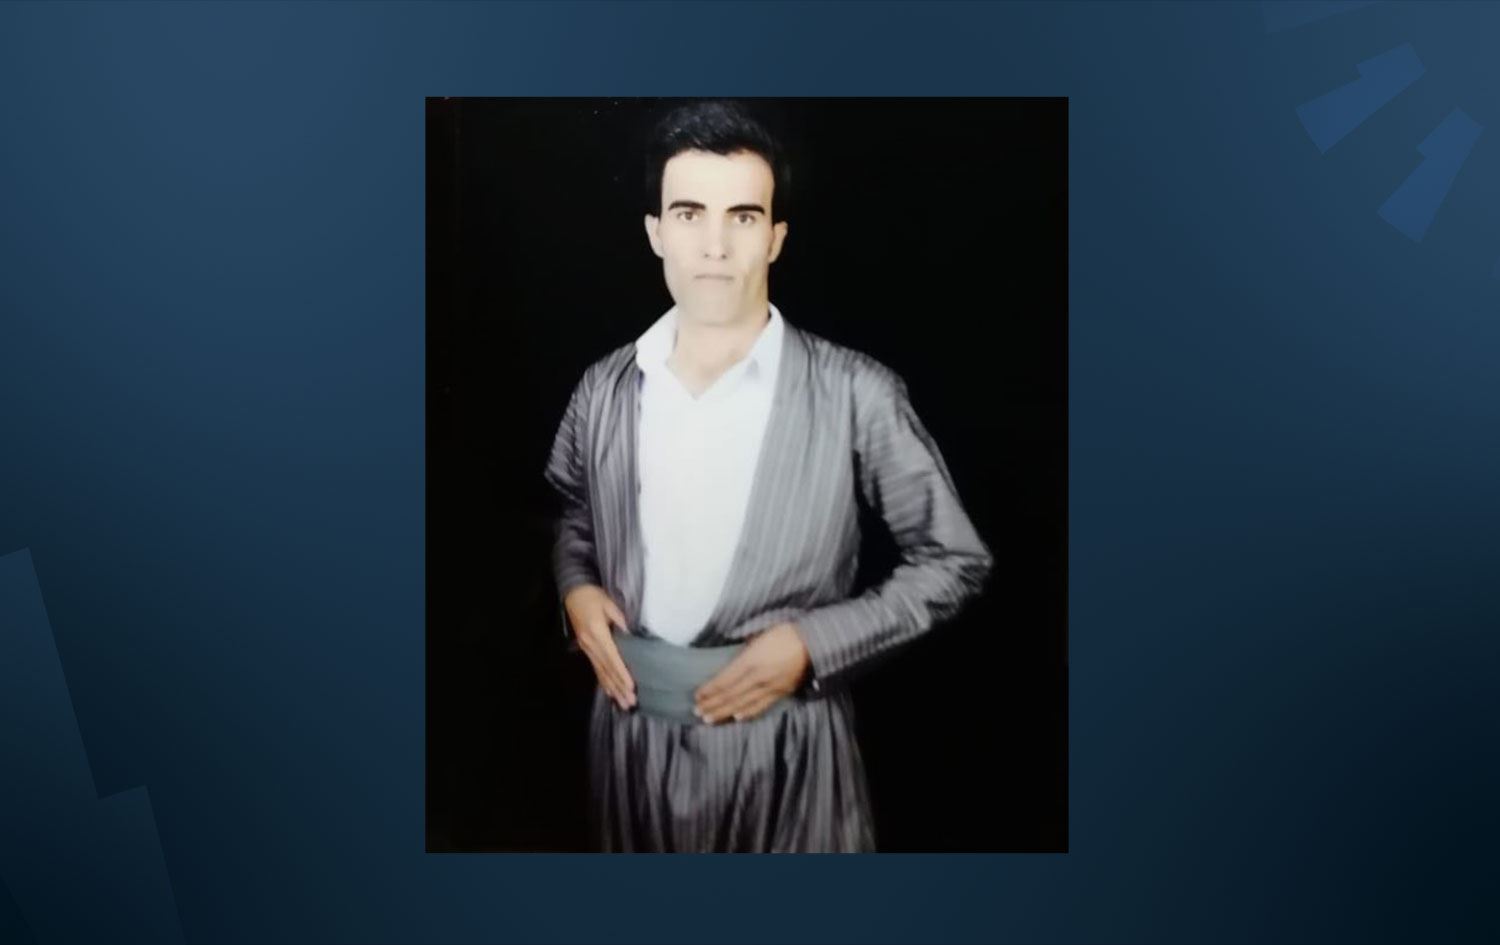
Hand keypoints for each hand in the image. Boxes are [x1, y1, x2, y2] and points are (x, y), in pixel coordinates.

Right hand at [563, 584, 634, 709]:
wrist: (573, 592)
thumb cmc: (593, 596)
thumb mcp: (609, 603)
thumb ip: (620, 620)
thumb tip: (631, 636)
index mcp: (597, 633)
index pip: (612, 658)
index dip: (621, 674)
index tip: (631, 687)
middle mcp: (590, 644)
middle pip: (606, 670)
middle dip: (619, 687)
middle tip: (630, 703)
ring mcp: (586, 648)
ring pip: (601, 672)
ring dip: (612, 689)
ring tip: (623, 703)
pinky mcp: (585, 648)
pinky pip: (595, 668)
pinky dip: (603, 682)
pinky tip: (610, 692)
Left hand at [694, 623, 809, 723]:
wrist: (813, 643)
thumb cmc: (785, 633)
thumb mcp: (759, 635)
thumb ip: (744, 650)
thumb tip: (731, 660)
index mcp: (750, 661)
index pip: (724, 680)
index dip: (709, 690)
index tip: (697, 696)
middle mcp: (757, 678)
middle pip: (730, 695)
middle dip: (712, 705)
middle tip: (697, 712)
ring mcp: (770, 688)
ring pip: (743, 704)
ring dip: (724, 712)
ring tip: (710, 719)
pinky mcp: (781, 693)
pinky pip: (761, 706)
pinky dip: (747, 713)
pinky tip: (737, 717)